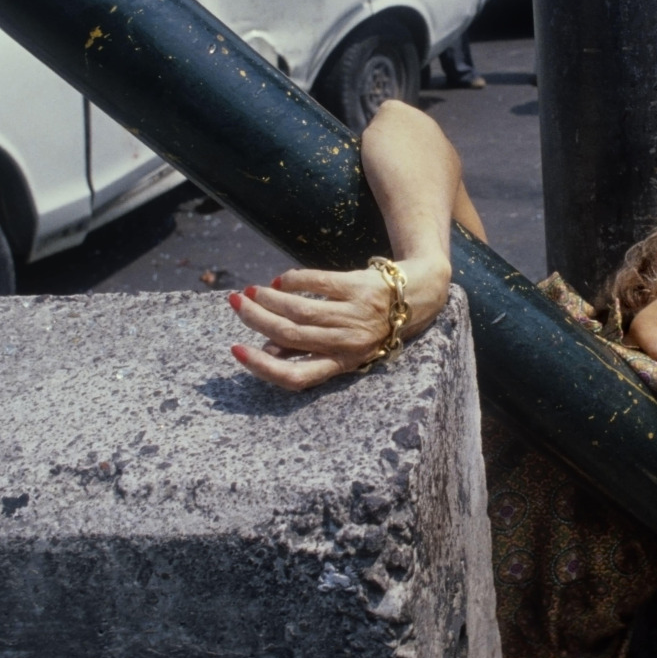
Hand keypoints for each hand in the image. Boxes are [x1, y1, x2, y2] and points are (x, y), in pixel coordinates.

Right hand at [230, 256, 450, 390]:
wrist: (420, 295)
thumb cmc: (376, 325)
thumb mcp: (350, 347)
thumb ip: (313, 350)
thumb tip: (268, 350)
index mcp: (344, 364)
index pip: (297, 377)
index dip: (263, 367)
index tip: (237, 350)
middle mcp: (349, 343)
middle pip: (291, 336)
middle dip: (257, 321)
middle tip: (237, 306)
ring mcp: (354, 314)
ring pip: (301, 310)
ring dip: (269, 300)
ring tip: (252, 292)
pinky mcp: (359, 286)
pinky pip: (317, 282)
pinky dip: (293, 280)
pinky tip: (280, 280)